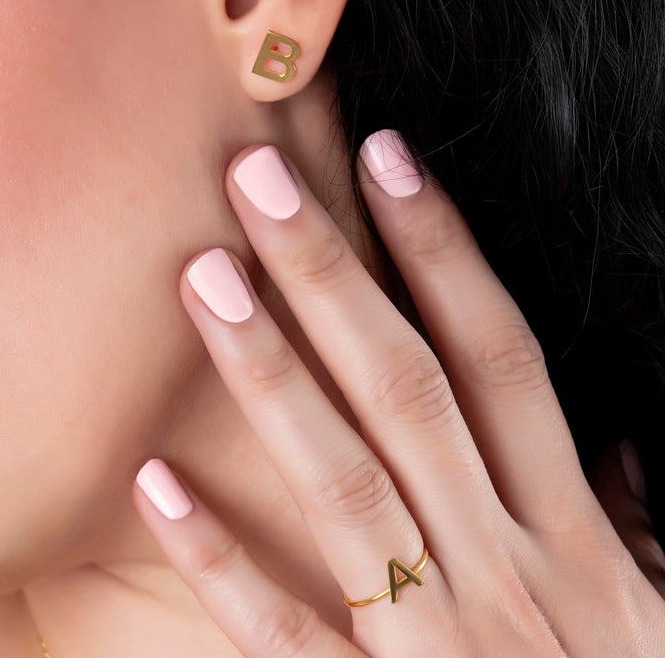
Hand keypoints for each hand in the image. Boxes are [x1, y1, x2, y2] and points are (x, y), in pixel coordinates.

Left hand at [134, 132, 664, 655]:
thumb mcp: (652, 607)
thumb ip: (626, 520)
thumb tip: (609, 445)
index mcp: (570, 531)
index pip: (497, 354)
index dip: (444, 250)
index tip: (387, 160)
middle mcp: (503, 564)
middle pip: (408, 388)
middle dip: (334, 276)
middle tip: (259, 181)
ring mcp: (437, 640)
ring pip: (344, 484)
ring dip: (270, 377)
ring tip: (204, 281)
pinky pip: (286, 633)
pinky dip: (222, 562)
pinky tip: (154, 484)